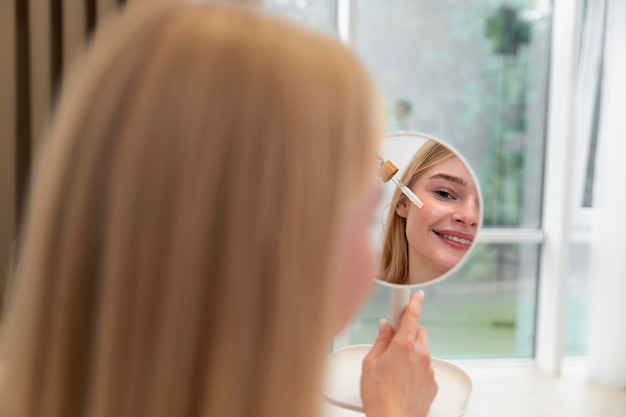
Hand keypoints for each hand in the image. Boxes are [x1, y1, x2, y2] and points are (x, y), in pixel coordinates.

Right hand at [360, 292, 437, 416]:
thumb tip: (385, 328)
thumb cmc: (379, 396)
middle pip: (418, 333)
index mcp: (404, 345)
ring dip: (411, 354)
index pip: (412, 316)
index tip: (417, 295)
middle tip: (393, 344)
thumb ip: (380, 341)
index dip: (414, 302)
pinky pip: (425, 369)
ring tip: (394, 370)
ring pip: (422, 352)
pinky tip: (402, 382)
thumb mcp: (370, 364)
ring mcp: (429, 370)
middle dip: (408, 334)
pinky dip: (416, 370)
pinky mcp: (432, 384)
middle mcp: (420, 355)